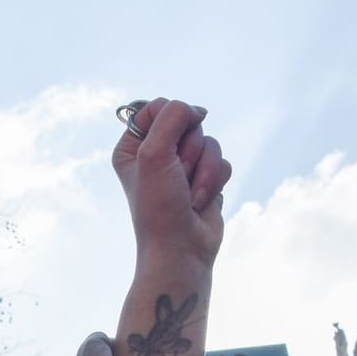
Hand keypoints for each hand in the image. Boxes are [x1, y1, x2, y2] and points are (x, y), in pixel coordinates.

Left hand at [111, 98, 230, 355]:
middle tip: (177, 176)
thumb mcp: (154, 153)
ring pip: (210, 142)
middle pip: (188, 122)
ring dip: (204, 169)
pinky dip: (215, 181)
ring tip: (189, 194)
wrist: (181, 248)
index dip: (170, 120)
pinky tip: (201, 202)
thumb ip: (172, 118)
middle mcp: (156, 154)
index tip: (168, 144)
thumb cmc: (159, 206)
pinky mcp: (205, 179)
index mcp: (133, 147)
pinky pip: (223, 161)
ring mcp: (182, 167)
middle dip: (189, 150)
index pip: (156, 107)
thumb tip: (196, 110)